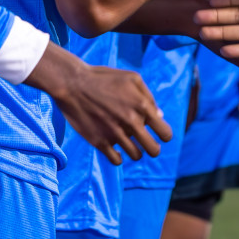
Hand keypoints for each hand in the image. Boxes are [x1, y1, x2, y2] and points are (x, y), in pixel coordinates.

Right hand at [47, 62, 172, 165]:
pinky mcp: (99, 141)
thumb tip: (159, 116)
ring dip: (135, 151)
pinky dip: (118, 157)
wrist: (73, 83)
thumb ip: (148, 97)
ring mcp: (115, 133)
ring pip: (136, 156)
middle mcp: (131, 122)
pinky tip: (115, 148)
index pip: (165, 133)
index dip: (164, 135)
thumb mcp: (132, 78)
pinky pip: (116, 160)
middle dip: (153, 148)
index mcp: (142, 106)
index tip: (158, 133)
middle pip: (153, 150)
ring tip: (129, 142)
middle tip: (145, 142)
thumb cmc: (104, 78)